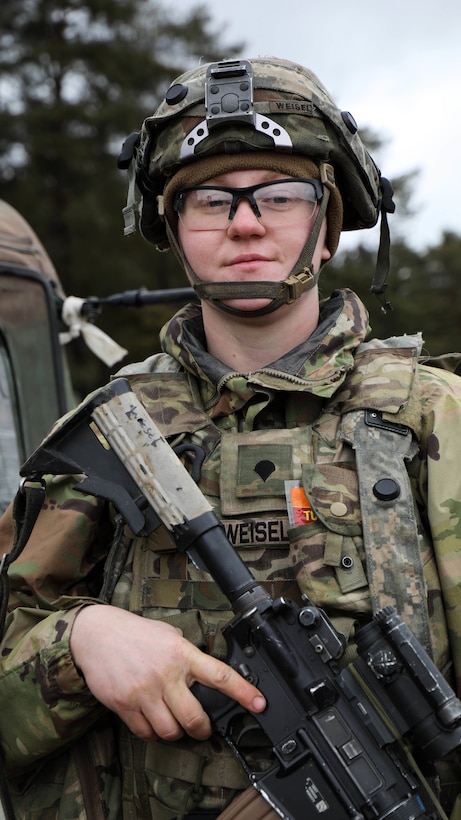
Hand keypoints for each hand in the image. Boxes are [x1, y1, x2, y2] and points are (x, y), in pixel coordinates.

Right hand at [70, 604, 265, 741]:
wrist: (96, 634)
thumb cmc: (136, 634)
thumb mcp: (169, 635)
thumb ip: (187, 656)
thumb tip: (206, 677)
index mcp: (182, 653)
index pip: (220, 675)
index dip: (243, 692)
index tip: (260, 704)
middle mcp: (165, 674)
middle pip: (194, 718)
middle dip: (203, 730)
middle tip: (203, 729)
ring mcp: (144, 692)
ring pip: (170, 731)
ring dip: (176, 732)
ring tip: (173, 722)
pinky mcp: (124, 705)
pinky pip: (146, 733)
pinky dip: (153, 733)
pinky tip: (152, 720)